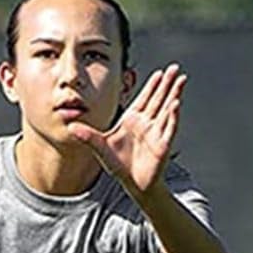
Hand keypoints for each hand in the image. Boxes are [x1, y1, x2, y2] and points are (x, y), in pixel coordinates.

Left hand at [69, 64, 186, 198]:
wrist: (132, 184)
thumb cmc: (118, 165)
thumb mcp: (100, 148)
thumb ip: (87, 136)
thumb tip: (70, 127)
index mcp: (132, 120)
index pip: (144, 98)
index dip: (152, 85)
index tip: (159, 72)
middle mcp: (146, 124)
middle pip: (158, 99)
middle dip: (167, 84)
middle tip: (175, 68)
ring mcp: (156, 133)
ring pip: (167, 109)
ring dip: (174, 94)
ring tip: (181, 80)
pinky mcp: (163, 145)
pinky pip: (169, 128)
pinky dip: (172, 116)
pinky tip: (176, 104)